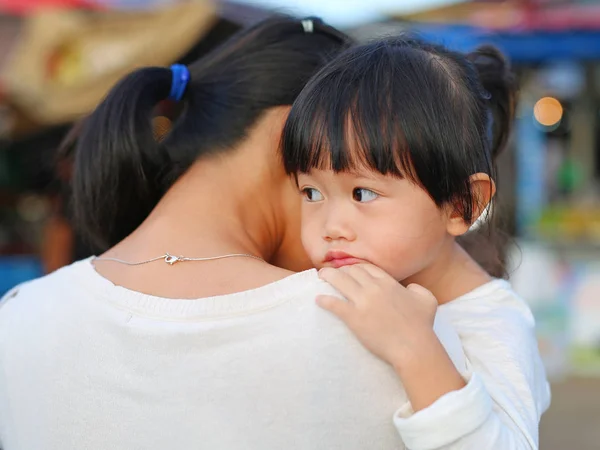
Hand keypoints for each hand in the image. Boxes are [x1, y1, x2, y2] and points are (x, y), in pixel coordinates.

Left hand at [318, 263, 465, 410]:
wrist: (413, 346)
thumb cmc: (421, 325)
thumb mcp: (427, 300)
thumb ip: (417, 288)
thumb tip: (410, 287)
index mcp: (389, 283)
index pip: (367, 268)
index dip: (356, 267)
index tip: (349, 269)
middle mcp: (374, 288)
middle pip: (351, 271)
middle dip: (341, 269)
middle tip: (333, 273)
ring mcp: (363, 302)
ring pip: (340, 281)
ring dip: (328, 277)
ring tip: (320, 277)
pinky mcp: (354, 318)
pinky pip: (335, 304)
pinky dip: (325, 300)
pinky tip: (318, 299)